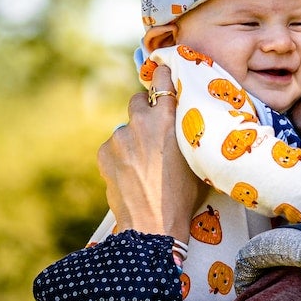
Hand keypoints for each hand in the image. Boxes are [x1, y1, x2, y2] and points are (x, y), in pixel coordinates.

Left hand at [99, 90, 202, 237]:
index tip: (163, 75)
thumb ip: (186, 133)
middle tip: (153, 132)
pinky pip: (113, 147)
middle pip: (138, 101)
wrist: (152, 226)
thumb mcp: (196, 159)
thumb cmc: (183, 196)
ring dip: (132, 139)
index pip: (162, 80)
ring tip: (143, 165)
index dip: (163, 76)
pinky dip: (120, 156)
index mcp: (167, 119)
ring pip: (125, 129)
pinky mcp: (104, 153)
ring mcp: (118, 137)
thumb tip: (185, 121)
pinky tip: (131, 174)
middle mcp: (140, 122)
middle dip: (144, 111)